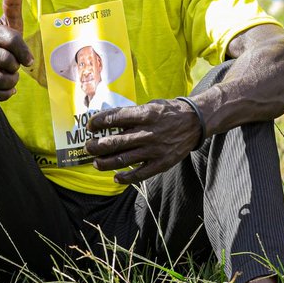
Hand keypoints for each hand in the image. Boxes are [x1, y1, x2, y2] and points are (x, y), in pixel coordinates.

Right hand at [0, 0, 32, 100]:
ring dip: (11, 82)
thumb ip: (12, 4)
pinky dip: (3, 94)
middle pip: (7, 62)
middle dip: (16, 68)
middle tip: (13, 67)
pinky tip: (6, 89)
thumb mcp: (8, 24)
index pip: (12, 41)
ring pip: (0, 80)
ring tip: (9, 77)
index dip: (24, 53)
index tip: (29, 59)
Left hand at [84, 98, 202, 184]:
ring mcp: (155, 150)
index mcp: (145, 114)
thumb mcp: (150, 105)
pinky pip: (140, 174)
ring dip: (105, 162)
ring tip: (95, 162)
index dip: (99, 122)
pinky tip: (116, 177)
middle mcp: (148, 133)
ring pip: (123, 159)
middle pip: (116, 142)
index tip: (90, 126)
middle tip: (88, 146)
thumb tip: (107, 121)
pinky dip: (126, 178)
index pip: (115, 118)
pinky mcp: (161, 163)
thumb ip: (131, 114)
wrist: (195, 122)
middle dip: (97, 145)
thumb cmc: (168, 112)